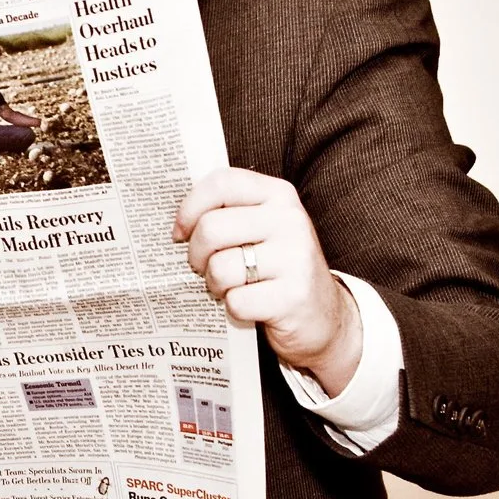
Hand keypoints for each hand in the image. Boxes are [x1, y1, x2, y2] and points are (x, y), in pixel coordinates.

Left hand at [173, 167, 361, 392]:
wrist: (323, 316)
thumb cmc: (276, 268)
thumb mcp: (260, 229)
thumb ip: (226, 213)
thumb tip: (175, 221)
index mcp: (278, 195)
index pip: (221, 183)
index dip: (189, 208)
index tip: (180, 233)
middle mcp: (290, 220)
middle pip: (211, 228)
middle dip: (195, 254)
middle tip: (201, 267)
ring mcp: (295, 258)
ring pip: (220, 268)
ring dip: (214, 284)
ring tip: (229, 287)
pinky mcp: (293, 297)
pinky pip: (236, 302)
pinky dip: (233, 309)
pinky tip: (250, 306)